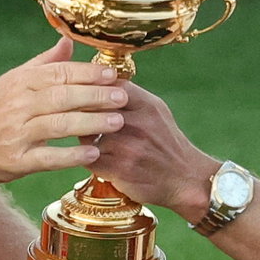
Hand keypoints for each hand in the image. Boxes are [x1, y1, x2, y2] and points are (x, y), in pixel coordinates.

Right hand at [0, 38, 127, 182]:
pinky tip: (94, 152)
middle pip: (63, 97)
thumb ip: (43, 63)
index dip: (89, 74)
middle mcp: (18, 105)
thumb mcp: (12, 81)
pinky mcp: (16, 160)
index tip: (113, 75)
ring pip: (58, 125)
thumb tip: (69, 41)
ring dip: (91, 123)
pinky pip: (48, 157)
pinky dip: (72, 155)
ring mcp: (16, 133)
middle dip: (96, 96)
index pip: (59, 73)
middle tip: (123, 97)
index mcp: (21, 82)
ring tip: (117, 122)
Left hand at [89, 81, 213, 218]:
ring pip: (86, 135)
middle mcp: (137, 123)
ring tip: (86, 138)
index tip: (82, 93)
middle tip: (74, 115)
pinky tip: (93, 156)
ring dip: (82, 137)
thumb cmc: (166, 142)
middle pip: (92, 109)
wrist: (185, 178)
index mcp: (146, 105)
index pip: (108, 87)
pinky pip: (89, 158)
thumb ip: (131, 96)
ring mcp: (127, 147)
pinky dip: (87, 157)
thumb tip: (100, 81)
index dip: (91, 89)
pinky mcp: (119, 170)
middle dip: (80, 111)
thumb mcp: (156, 111)